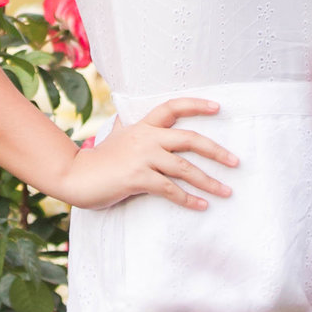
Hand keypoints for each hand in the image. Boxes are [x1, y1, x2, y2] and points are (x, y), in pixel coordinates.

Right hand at [57, 98, 238, 212]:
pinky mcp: (137, 178)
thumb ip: (130, 126)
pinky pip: (170, 189)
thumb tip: (134, 115)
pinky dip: (188, 199)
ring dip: (208, 181)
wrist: (75, 176)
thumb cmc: (99, 159)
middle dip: (216, 151)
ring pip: (184, 168)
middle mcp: (146, 138)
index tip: (218, 107)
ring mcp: (142, 158)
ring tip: (227, 191)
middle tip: (236, 162)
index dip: (196, 105)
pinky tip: (202, 206)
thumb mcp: (117, 135)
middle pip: (190, 139)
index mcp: (143, 125)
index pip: (173, 107)